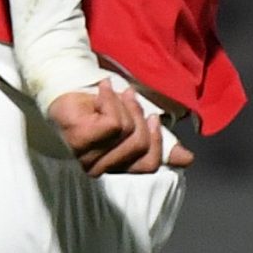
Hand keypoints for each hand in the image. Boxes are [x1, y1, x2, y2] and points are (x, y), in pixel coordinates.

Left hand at [45, 77, 194, 179]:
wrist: (66, 84)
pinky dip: (112, 100)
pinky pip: (114, 123)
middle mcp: (99, 168)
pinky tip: (103, 89)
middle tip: (129, 96)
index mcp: (114, 167)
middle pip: (140, 147)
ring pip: (127, 133)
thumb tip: (186, 159)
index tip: (154, 117)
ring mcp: (86, 156)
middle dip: (139, 116)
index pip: (148, 166)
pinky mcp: (80, 139)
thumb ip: (159, 141)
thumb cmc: (99, 106)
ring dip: (125, 106)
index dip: (157, 141)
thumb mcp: (135, 122)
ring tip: (115, 92)